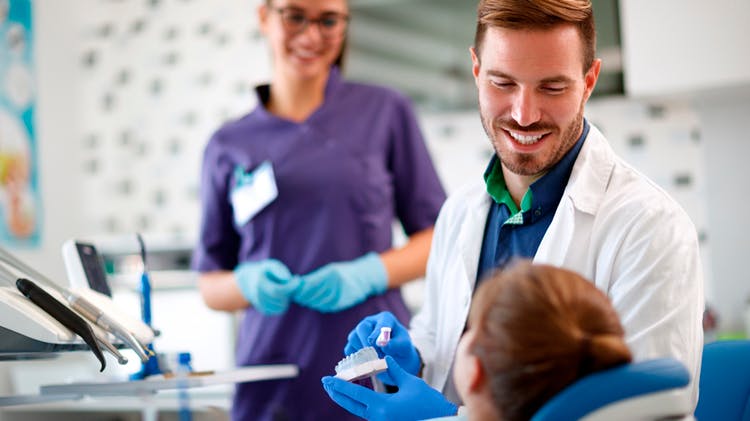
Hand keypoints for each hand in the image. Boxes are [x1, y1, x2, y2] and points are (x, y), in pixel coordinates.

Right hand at [234, 259, 299, 314]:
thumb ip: (279, 270)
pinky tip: (282, 295)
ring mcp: (260, 304)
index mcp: (259, 284)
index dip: (290, 286)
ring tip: (286, 289)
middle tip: (292, 284)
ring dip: (287, 299)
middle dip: (290, 293)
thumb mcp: (271, 266)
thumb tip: (288, 279)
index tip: (298, 279)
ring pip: (280, 307)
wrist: (250, 280)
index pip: (278, 290)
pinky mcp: (263, 310)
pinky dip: (282, 304)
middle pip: (280, 300)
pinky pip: (278, 310)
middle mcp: (257, 296)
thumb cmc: (265, 271)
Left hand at [294, 252, 386, 312]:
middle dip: (302, 296)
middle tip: (296, 296)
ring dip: (309, 302)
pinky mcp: (342, 302)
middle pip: (312, 294)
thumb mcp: (331, 270)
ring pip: (318, 301)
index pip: (309, 284)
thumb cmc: (344, 272)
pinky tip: (316, 303)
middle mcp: (335, 283)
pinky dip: (319, 305)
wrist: (365, 278)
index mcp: (330, 272)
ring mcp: (339, 293)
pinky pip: (326, 306)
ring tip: (304, 300)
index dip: (299, 289)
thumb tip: (299, 284)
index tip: (293, 289)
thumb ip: (316, 277)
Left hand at [321, 356, 456, 420]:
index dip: (339, 385)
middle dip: (337, 393)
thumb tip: (384, 358)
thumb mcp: (411, 383)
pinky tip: (355, 397)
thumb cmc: (430, 404)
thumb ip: (394, 371)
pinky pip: (367, 413)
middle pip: (351, 405)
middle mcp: (379, 418)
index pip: (354, 394)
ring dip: (346, 399)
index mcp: (382, 407)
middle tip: (325, 383)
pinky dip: (358, 404)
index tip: (326, 378)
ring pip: (358, 410)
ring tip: (336, 389)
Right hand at [345, 311, 420, 383]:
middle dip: (368, 343)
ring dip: (362, 351)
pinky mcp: (353, 344)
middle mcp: (370, 323)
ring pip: (353, 338)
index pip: (381, 322)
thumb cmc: (402, 349)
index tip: (379, 345)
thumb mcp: (405, 346)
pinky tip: (366, 363)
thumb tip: (384, 345)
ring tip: (374, 361)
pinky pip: (349, 349)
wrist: (396, 359)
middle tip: (375, 356)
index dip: (378, 333)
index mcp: (385, 319)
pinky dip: (356, 358)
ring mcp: (360, 332)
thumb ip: (397, 345)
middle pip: (362, 327)